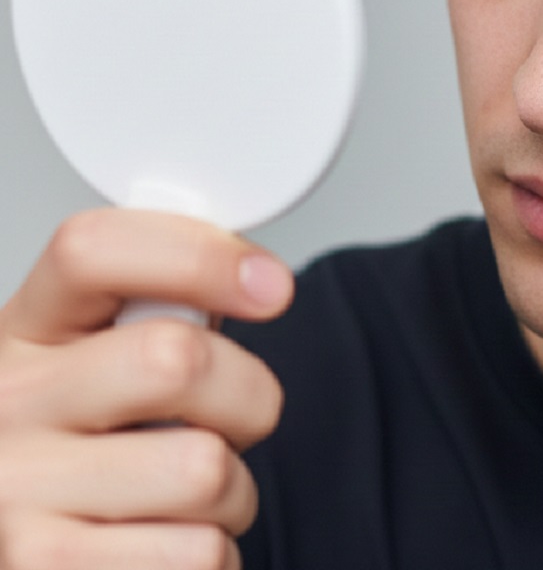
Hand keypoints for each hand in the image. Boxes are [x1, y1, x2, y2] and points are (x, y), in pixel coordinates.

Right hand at [0, 208, 292, 567]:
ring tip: (187, 498)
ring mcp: (14, 495)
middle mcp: (7, 404)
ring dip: (232, 494)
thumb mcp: (100, 363)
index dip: (200, 255)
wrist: (34, 552)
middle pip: (177, 359)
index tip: (271, 286)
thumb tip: (257, 277)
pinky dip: (212, 558)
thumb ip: (166, 311)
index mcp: (25, 332)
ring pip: (204, 470)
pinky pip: (196, 554)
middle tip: (233, 418)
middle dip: (248, 395)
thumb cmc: (87, 453)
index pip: (93, 249)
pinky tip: (164, 547)